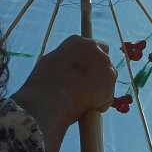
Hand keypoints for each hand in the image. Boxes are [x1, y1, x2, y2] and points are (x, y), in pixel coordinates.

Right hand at [10, 36, 116, 151]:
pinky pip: (108, 95)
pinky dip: (100, 103)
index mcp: (78, 42)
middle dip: (99, 73)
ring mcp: (104, 65)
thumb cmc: (42, 85)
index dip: (90, 62)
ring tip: (82, 100)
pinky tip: (85, 108)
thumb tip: (72, 66)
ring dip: (100, 89)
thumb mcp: (50, 63)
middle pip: (105, 60)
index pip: (94, 47)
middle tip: (87, 88)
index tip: (85, 73)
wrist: (47, 101)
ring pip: (109, 78)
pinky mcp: (109, 82)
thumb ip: (66, 60)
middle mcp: (94, 49)